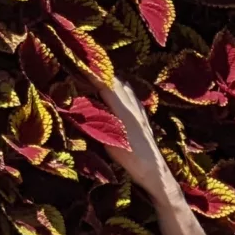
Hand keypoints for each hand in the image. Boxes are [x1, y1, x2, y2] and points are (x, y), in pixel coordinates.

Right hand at [91, 77, 178, 200]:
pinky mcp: (144, 117)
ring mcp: (141, 111)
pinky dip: (121, 88)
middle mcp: (134, 107)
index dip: (93, 73)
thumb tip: (82, 107)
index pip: (106, 84)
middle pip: (116, 81)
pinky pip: (131, 95)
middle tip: (84, 65)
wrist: (156, 172)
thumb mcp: (110, 141)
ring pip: (125, 87)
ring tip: (97, 74)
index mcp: (124, 111)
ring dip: (111, 79)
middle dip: (100, 72)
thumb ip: (98, 121)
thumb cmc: (132, 159)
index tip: (78, 62)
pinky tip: (116, 90)